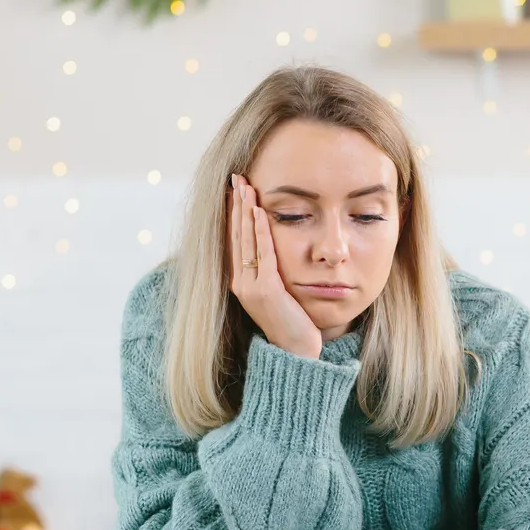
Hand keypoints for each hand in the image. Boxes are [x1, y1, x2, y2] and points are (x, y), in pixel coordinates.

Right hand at [230, 174, 322, 358]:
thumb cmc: (293, 322)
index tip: (235, 190)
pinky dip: (260, 231)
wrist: (296, 352)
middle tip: (236, 177)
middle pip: (236, 234)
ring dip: (245, 210)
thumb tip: (274, 249)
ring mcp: (250, 287)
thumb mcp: (279, 292)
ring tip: (245, 186)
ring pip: (245, 240)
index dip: (234, 213)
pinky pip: (263, 254)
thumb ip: (273, 271)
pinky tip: (260, 212)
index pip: (235, 239)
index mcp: (241, 281)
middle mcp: (240, 282)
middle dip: (236, 204)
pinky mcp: (265, 291)